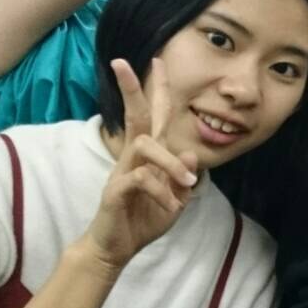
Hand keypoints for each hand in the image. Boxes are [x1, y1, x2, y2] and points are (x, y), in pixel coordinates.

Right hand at [84, 59, 199, 270]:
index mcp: (149, 156)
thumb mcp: (175, 200)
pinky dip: (161, 192)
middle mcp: (133, 157)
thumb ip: (184, 179)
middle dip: (131, 89)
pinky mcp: (115, 191)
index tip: (158, 60)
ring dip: (170, 162)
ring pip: (144, 146)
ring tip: (187, 184)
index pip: (154, 117)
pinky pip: (139, 179)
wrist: (117, 248)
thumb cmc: (144, 219)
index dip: (157, 90)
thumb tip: (192, 155)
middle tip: (121, 62)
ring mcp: (122, 172)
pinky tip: (170, 208)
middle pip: (135, 116)